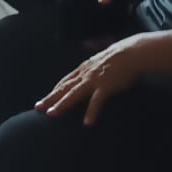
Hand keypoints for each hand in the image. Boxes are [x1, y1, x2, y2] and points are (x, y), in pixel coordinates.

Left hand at [36, 34, 161, 125]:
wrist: (133, 52)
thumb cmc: (121, 55)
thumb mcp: (101, 56)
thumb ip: (93, 60)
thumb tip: (89, 48)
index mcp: (84, 68)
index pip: (65, 81)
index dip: (54, 90)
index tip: (45, 99)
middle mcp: (85, 74)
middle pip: (64, 88)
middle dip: (50, 98)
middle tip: (37, 108)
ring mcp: (94, 80)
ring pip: (73, 94)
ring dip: (62, 105)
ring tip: (51, 115)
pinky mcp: (106, 87)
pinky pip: (96, 102)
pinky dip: (91, 112)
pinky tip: (87, 123)